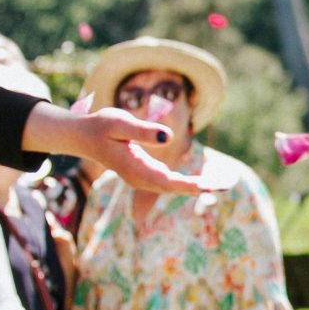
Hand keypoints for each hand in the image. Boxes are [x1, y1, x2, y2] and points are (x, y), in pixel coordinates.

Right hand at [23, 103, 214, 196]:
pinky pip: (167, 182)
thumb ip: (144, 131)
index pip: (164, 180)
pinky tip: (203, 182)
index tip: (205, 186)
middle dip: (197, 187)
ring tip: (221, 184)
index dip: (186, 184)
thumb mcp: (120, 122)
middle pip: (171, 187)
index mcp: (133, 167)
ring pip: (171, 187)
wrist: (84, 136)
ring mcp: (141, 178)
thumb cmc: (101, 126)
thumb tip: (168, 136)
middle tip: (224, 185)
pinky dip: (185, 183)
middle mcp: (138, 178)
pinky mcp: (143, 175)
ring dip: (194, 186)